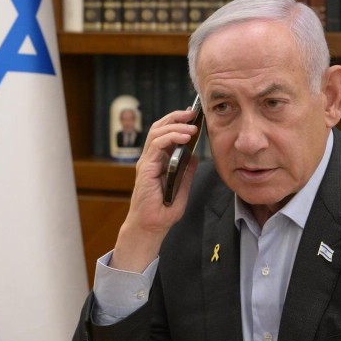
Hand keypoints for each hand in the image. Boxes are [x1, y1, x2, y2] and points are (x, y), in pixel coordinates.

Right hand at [110, 109, 199, 272]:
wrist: (150, 227)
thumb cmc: (162, 212)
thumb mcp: (182, 188)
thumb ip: (186, 172)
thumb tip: (195, 156)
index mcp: (157, 162)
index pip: (164, 134)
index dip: (177, 122)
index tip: (193, 117)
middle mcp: (150, 159)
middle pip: (159, 128)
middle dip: (175, 117)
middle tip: (192, 113)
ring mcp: (146, 163)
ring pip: (157, 133)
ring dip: (175, 126)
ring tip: (191, 125)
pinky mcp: (145, 169)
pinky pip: (156, 146)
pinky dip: (170, 137)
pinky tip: (184, 137)